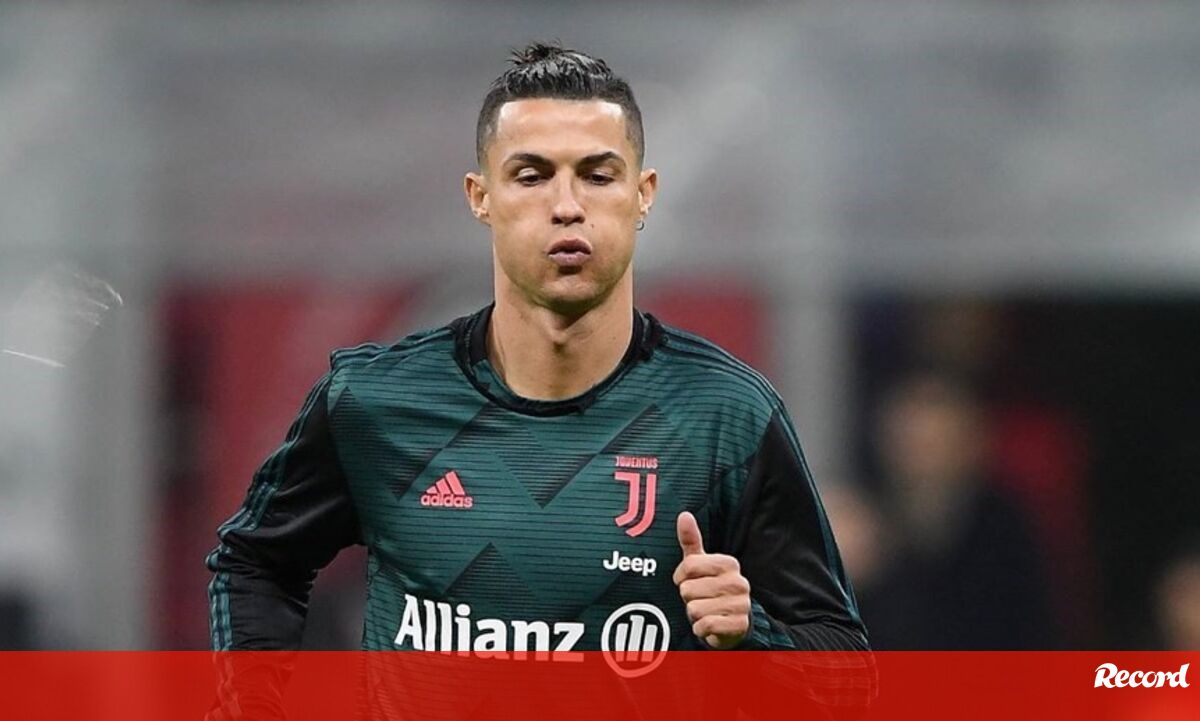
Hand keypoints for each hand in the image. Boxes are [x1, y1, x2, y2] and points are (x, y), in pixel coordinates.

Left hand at [672, 511, 750, 648]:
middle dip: (688, 598)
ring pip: (695, 609)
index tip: (688, 581)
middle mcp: (738, 582)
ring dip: (694, 615)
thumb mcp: (700, 564)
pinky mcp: (738, 625)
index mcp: (729, 563)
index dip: (681, 577)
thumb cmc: (711, 589)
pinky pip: (705, 626)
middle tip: (700, 599)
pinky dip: (701, 629)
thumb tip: (684, 515)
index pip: (688, 566)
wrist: (733, 624)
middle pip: (688, 589)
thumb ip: (691, 540)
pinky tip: (709, 625)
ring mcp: (741, 604)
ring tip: (705, 612)